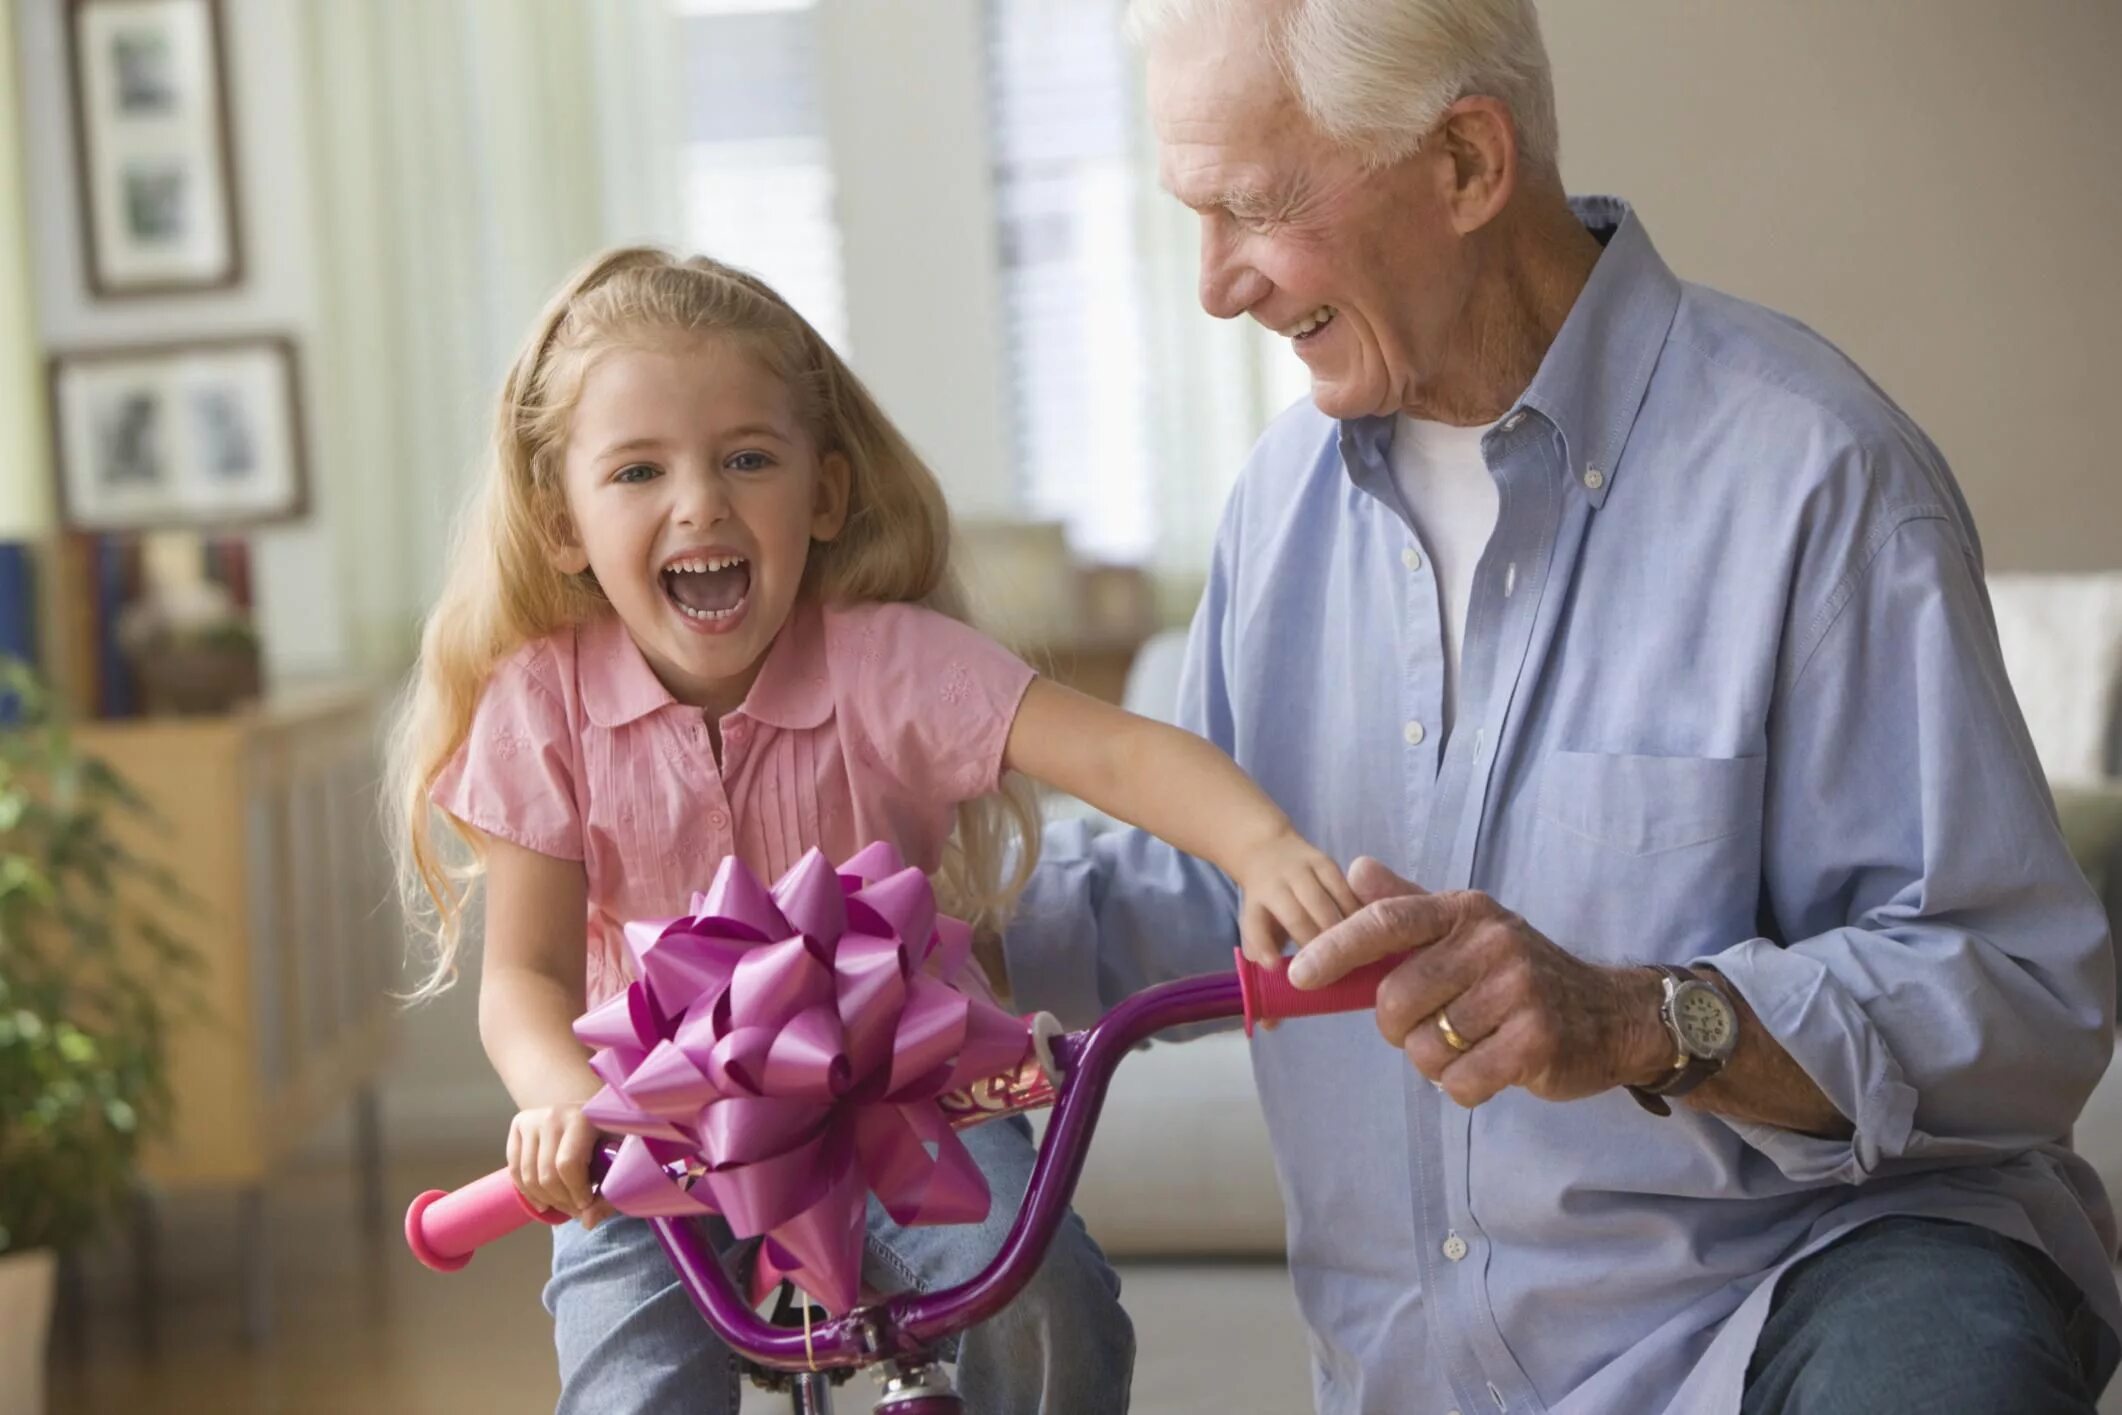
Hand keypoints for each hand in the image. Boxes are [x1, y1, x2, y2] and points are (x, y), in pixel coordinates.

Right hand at [507, 1103, 616, 1228]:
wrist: (588, 1111)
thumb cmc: (608, 1136)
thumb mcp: (618, 1159)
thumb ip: (608, 1193)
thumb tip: (588, 1222)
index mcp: (582, 1118)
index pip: (568, 1164)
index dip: (576, 1191)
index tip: (587, 1204)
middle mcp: (553, 1115)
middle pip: (546, 1174)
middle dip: (562, 1201)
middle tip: (576, 1210)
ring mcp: (532, 1119)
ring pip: (528, 1175)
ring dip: (545, 1200)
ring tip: (563, 1205)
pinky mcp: (518, 1125)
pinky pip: (514, 1169)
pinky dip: (527, 1192)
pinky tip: (544, 1200)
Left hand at [1232, 829, 1361, 969]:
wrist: (1270, 852)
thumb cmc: (1267, 901)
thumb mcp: (1257, 921)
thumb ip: (1263, 945)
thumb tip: (1273, 967)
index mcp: (1256, 901)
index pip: (1256, 924)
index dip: (1264, 946)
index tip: (1275, 966)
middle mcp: (1277, 883)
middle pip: (1297, 918)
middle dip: (1316, 949)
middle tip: (1336, 974)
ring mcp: (1303, 871)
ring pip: (1326, 905)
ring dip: (1342, 935)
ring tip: (1358, 958)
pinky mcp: (1327, 864)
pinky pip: (1346, 892)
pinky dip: (1357, 916)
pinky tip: (1369, 934)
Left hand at [1287, 857, 1671, 1106]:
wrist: (1611, 1015)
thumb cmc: (1521, 974)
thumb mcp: (1468, 929)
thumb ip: (1408, 904)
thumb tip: (1354, 868)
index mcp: (1466, 911)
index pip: (1386, 922)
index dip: (1336, 949)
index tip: (1300, 975)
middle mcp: (1492, 943)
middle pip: (1395, 1000)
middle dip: (1398, 1026)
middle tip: (1430, 1025)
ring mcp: (1517, 991)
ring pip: (1423, 1048)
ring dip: (1434, 1060)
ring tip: (1469, 1044)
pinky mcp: (1535, 1042)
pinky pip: (1459, 1082)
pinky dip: (1462, 1087)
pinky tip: (1490, 1067)